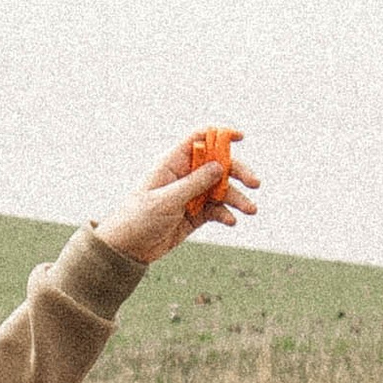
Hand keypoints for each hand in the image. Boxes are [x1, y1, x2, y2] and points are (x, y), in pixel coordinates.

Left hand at [97, 133, 259, 267]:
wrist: (128, 249)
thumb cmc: (139, 218)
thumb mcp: (166, 200)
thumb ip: (193, 183)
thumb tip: (219, 166)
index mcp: (173, 164)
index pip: (199, 139)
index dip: (220, 134)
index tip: (241, 138)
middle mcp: (185, 176)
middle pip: (218, 165)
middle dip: (238, 171)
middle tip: (255, 183)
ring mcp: (192, 195)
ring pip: (221, 189)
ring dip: (237, 198)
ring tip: (250, 210)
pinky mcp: (196, 214)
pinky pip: (217, 210)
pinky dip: (226, 214)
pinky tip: (230, 222)